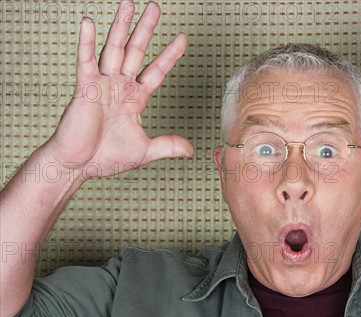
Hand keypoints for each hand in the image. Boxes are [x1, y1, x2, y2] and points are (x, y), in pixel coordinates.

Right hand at [38, 0, 192, 181]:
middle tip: (156, 8)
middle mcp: (120, 87)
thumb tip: (190, 149)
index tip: (182, 39)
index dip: (169, 55)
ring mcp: (103, 85)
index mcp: (135, 99)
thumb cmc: (105, 157)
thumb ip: (167, 146)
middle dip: (146, 30)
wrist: (78, 165)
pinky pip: (86, 61)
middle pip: (136, 51)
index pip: (156, 71)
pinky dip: (87, 42)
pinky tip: (90, 23)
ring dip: (121, 26)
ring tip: (129, 4)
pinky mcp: (85, 88)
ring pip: (114, 49)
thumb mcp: (144, 150)